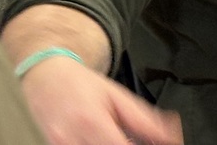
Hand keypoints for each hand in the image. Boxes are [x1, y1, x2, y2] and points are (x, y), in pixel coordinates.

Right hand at [20, 55, 182, 144]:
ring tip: (118, 135)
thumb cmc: (82, 85)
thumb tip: (170, 137)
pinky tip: (105, 138)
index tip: (153, 144)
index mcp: (92, 122)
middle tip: (133, 137)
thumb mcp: (118, 95)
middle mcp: (71, 140)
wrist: (46, 79)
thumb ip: (145, 119)